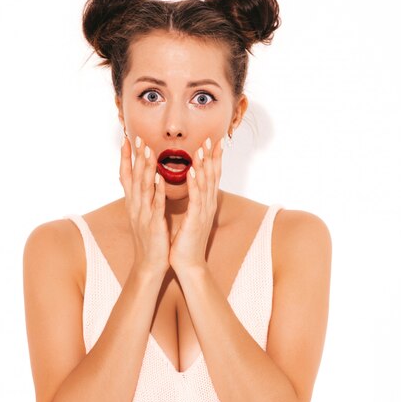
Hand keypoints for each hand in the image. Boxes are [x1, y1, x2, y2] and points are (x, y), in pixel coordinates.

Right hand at [119, 135, 169, 274]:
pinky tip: (160, 179)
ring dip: (145, 169)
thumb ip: (142, 198)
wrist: (149, 265)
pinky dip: (157, 191)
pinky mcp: (154, 225)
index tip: (126, 139)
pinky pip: (156, 206)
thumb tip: (143, 181)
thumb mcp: (143, 215)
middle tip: (137, 138)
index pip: (126, 176)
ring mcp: (143, 215)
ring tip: (147, 151)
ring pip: (143, 188)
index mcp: (133, 204)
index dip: (125, 158)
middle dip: (135, 157)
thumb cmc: (149, 239)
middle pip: (133, 178)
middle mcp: (135, 207)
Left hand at [169, 136, 223, 270]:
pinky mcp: (196, 219)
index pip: (212, 176)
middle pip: (213, 176)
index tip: (213, 141)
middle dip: (212, 156)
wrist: (188, 263)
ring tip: (202, 147)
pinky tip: (192, 170)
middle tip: (212, 137)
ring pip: (206, 183)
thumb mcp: (191, 216)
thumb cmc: (186, 240)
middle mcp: (208, 205)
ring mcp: (204, 212)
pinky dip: (194, 182)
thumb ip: (194, 200)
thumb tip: (194, 187)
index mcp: (206, 203)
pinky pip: (196, 197)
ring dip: (204, 164)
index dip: (213, 158)